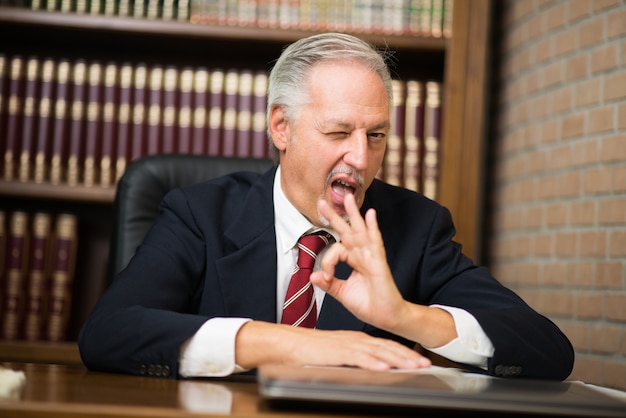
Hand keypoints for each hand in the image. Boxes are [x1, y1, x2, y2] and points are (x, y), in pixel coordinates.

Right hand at [235, 321, 430, 370]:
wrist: (287, 344)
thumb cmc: (308, 351)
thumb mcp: (336, 355)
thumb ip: (351, 360)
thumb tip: (367, 370)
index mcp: (355, 340)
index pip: (384, 346)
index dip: (403, 352)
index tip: (417, 360)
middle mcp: (354, 340)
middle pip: (387, 347)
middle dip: (408, 356)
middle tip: (425, 363)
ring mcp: (347, 345)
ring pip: (378, 351)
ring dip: (398, 358)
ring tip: (414, 365)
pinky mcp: (337, 352)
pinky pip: (359, 357)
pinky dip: (374, 361)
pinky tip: (386, 366)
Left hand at [311, 193, 456, 347]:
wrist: (387, 318)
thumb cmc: (369, 305)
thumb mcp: (342, 293)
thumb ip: (328, 284)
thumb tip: (312, 275)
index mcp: (354, 261)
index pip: (336, 250)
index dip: (327, 261)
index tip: (325, 277)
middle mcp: (362, 255)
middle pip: (347, 231)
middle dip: (335, 216)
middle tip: (322, 201)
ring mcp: (372, 257)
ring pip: (360, 231)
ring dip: (353, 214)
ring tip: (347, 197)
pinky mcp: (379, 263)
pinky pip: (376, 242)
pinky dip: (373, 227)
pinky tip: (370, 214)